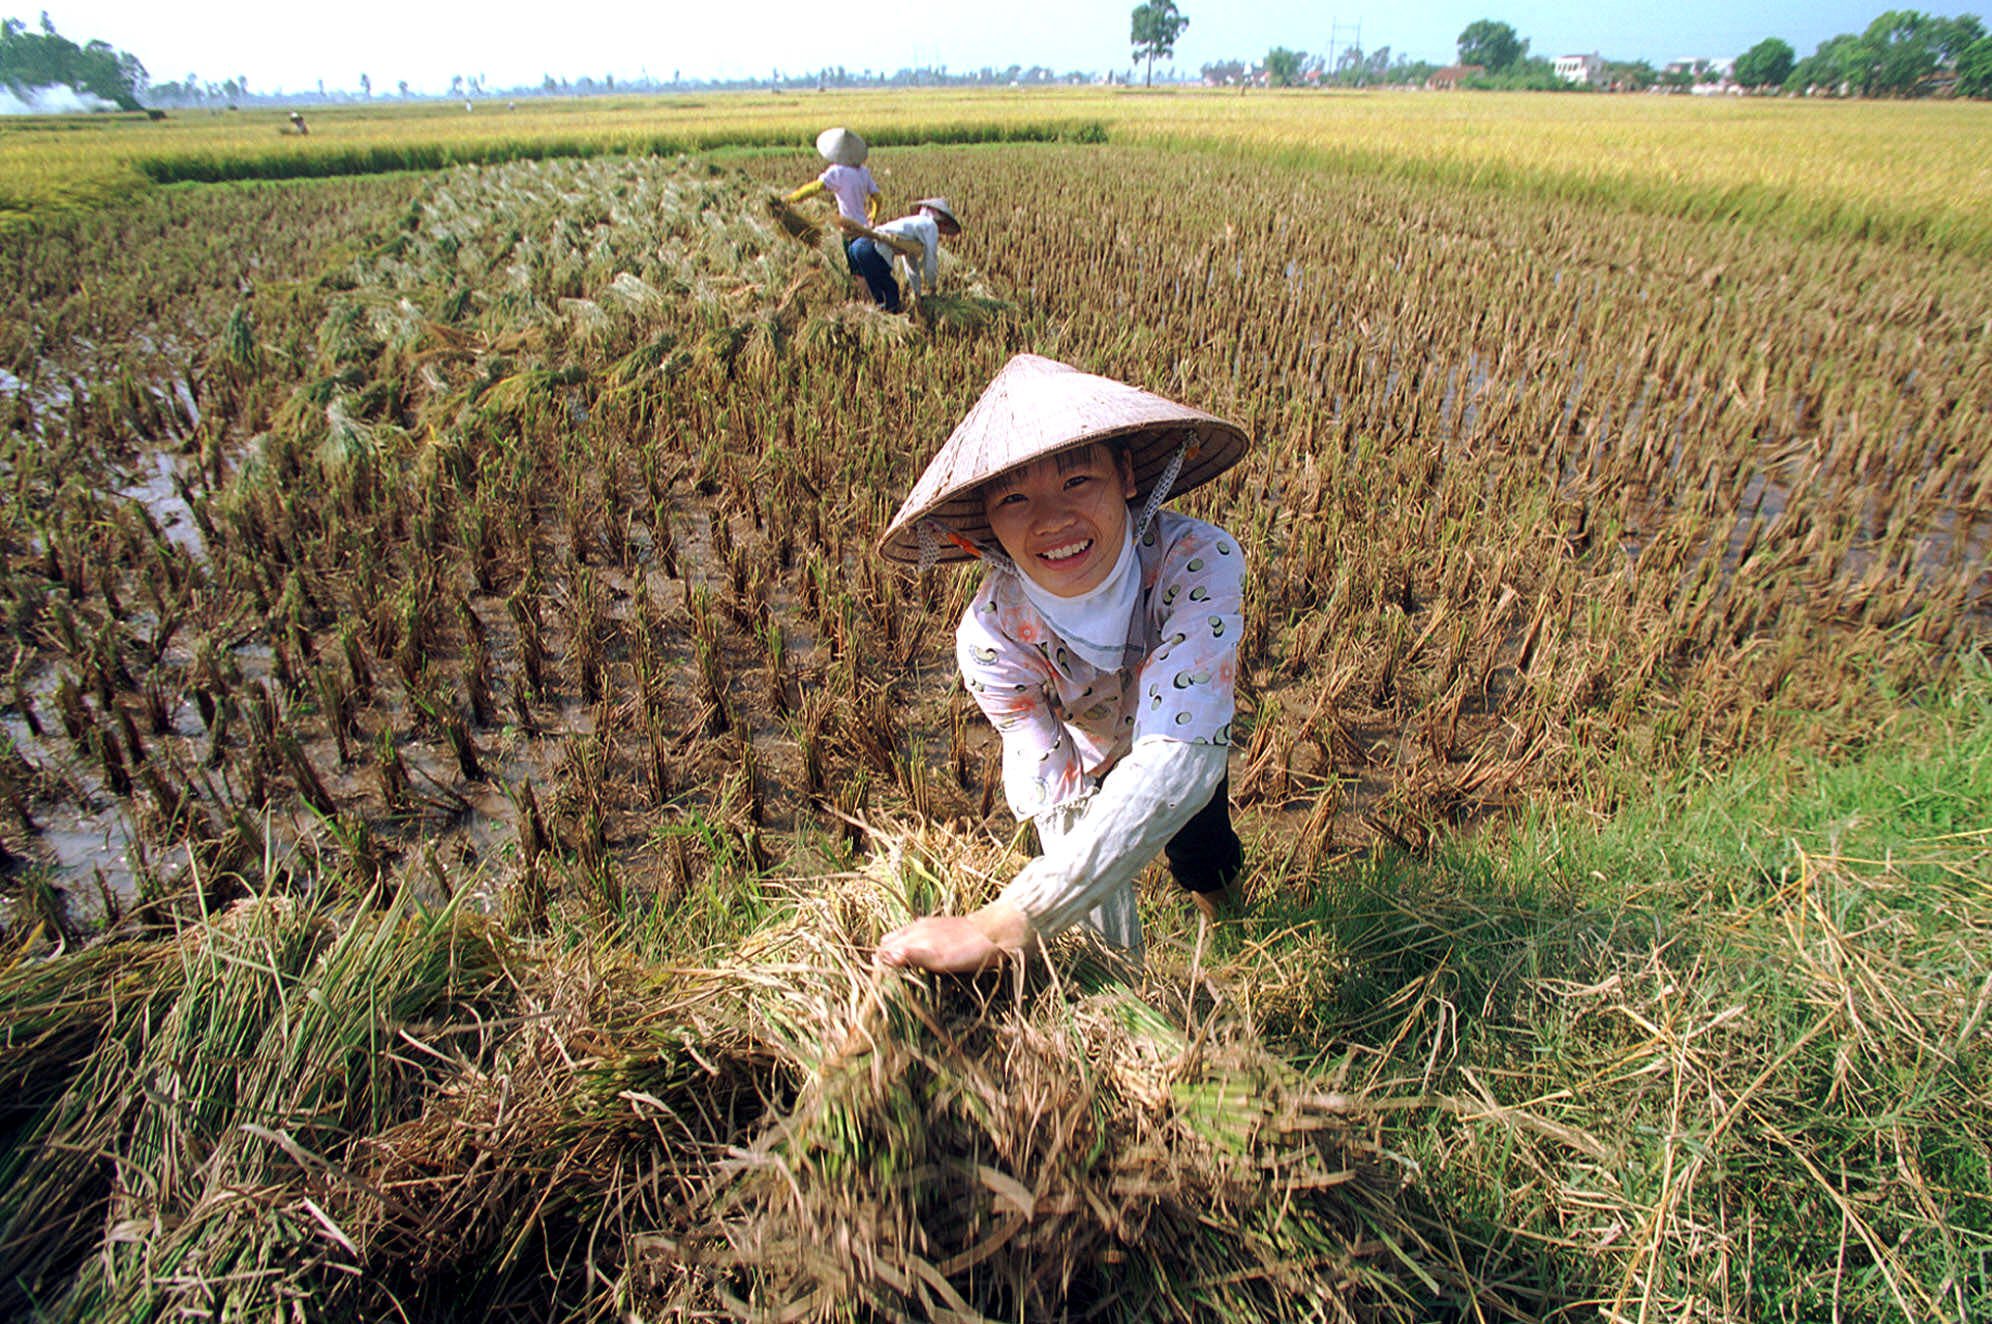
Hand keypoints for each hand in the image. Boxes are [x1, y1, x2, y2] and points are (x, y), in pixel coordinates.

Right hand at [876, 905, 1028, 972]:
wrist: (1001, 933)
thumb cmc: (970, 948)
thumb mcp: (940, 957)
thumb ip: (911, 955)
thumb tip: (882, 957)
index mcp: (914, 933)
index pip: (883, 949)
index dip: (880, 966)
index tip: (882, 986)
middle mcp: (918, 928)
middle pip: (890, 944)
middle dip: (886, 962)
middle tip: (892, 985)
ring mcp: (930, 929)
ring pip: (904, 942)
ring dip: (899, 957)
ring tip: (904, 978)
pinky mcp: (943, 932)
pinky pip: (919, 941)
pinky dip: (914, 953)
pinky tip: (923, 966)